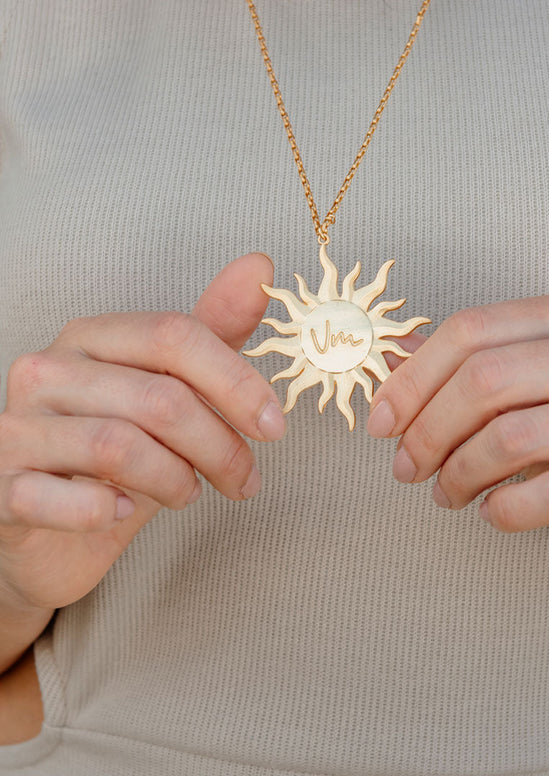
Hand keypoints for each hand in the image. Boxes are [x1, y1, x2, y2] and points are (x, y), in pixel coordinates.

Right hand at [0, 253, 284, 613]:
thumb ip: (212, 332)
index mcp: (92, 337)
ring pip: (117, 446)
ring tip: (189, 493)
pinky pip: (53, 497)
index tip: (275, 425)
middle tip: (244, 479)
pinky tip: (123, 509)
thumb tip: (257, 266)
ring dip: (175, 479)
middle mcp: (47, 370)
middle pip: (159, 397)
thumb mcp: (169, 389)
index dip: (236, 381)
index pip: (174, 335)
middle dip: (220, 447)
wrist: (49, 531)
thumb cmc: (113, 457)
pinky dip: (102, 509)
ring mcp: (16, 427)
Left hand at [367, 292, 548, 585]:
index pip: (474, 329)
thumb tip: (388, 358)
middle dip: (428, 430)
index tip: (381, 422)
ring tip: (447, 494)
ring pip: (513, 436)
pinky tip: (493, 512)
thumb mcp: (529, 389)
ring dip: (459, 473)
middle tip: (406, 467)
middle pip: (487, 378)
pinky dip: (505, 509)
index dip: (413, 377)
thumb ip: (465, 367)